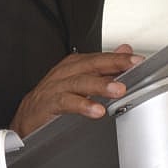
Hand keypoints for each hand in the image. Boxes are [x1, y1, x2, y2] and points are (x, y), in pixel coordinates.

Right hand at [8, 45, 143, 137]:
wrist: (28, 117)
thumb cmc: (54, 97)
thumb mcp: (81, 78)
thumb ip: (104, 66)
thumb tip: (124, 51)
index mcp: (75, 65)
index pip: (101, 58)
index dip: (120, 59)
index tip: (138, 60)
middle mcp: (66, 72)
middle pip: (92, 64)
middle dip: (113, 64)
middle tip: (133, 66)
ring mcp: (56, 87)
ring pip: (80, 82)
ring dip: (100, 85)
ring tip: (118, 90)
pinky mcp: (48, 103)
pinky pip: (66, 102)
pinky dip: (81, 105)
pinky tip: (96, 110)